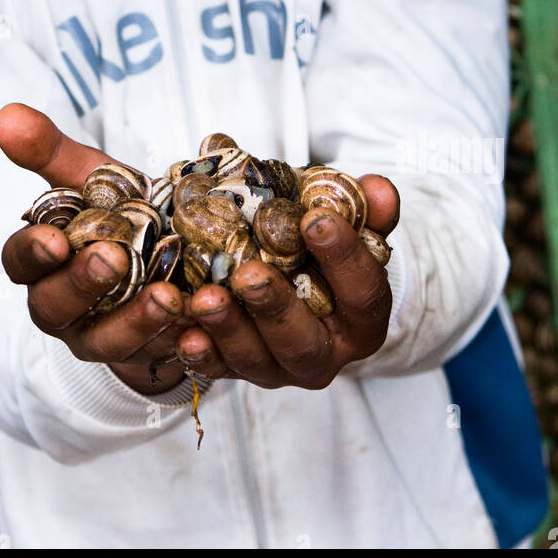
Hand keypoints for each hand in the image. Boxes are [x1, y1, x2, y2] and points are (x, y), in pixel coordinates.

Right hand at [0, 103, 193, 394]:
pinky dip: (180, 344)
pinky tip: (201, 326)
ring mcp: (105, 338)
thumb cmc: (123, 212)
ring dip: (136, 322)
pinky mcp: (149, 358)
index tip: (55, 240)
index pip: (21, 262)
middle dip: (82, 285)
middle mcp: (64, 308)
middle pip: (56, 307)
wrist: (177, 252)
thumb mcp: (92, 178)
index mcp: (43, 263)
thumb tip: (6, 115)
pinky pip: (160, 360)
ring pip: (109, 342)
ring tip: (169, 298)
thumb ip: (51, 150)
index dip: (33, 253)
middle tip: (113, 259)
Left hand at [174, 176, 399, 388]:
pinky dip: (199, 351)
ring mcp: (279, 367)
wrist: (291, 279)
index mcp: (361, 319)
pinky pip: (216, 368)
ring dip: (227, 329)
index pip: (363, 293)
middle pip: (304, 341)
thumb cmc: (319, 247)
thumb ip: (360, 204)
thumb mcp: (343, 222)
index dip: (344, 257)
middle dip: (274, 307)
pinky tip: (180, 329)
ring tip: (204, 298)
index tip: (315, 219)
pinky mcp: (238, 370)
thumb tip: (377, 186)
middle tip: (248, 274)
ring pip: (255, 359)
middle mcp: (324, 353)